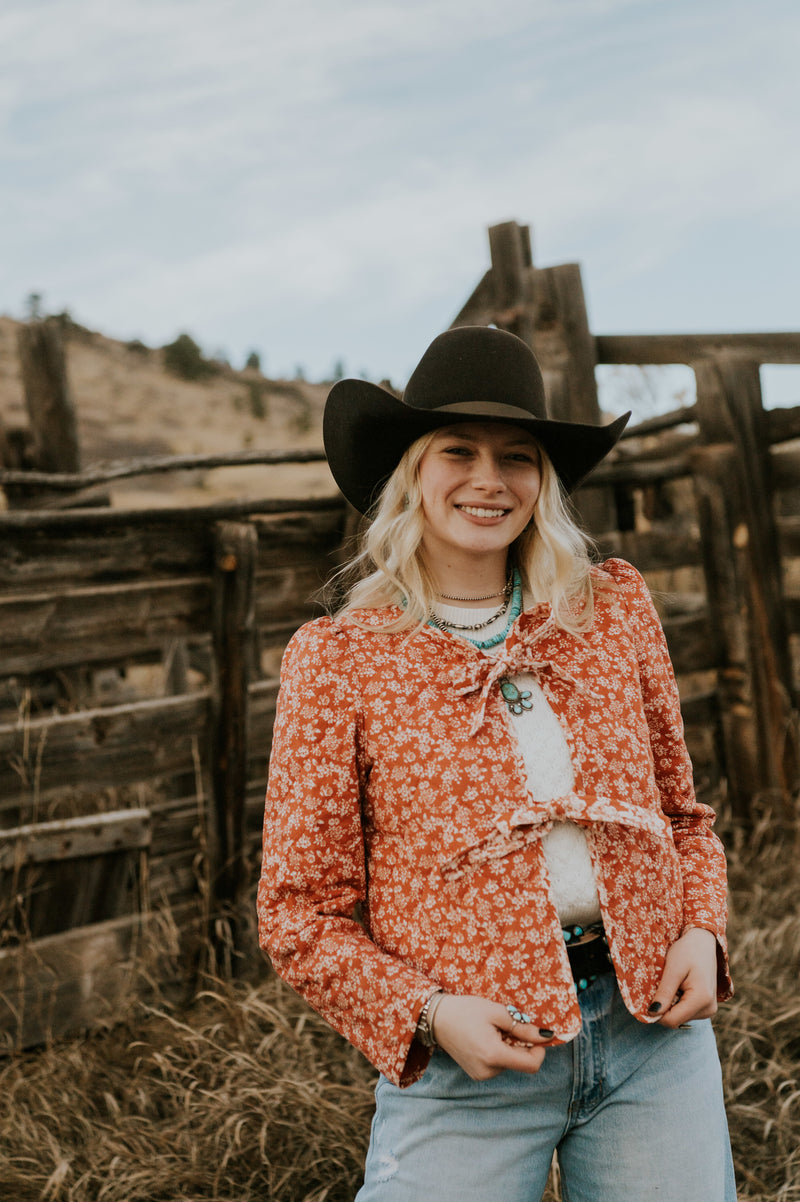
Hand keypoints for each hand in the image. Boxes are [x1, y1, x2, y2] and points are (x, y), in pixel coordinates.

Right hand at [430, 994, 550, 1080]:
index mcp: (494, 1055)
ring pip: (509, 1063)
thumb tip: (546, 1036)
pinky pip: (497, 1065)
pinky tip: (485, 1038)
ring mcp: (481, 1075)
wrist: (436, 1018)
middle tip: (506, 1025)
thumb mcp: (497, 1012)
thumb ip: (523, 1027)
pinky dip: (499, 1052)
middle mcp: (488, 1071)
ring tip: (492, 1030)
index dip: (539, 1050)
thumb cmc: (466, 1010)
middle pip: (520, 1062)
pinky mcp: (476, 1074)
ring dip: (509, 1048)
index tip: (535, 1034)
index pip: (531, 1065)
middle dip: (521, 1044)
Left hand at [649, 928, 717, 1027]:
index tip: (648, 996)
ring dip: (670, 1003)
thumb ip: (664, 992)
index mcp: (702, 999)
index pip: (672, 1020)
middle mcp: (708, 1009)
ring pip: (679, 1016)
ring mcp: (709, 1010)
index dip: (656, 1012)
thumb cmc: (687, 951)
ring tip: (672, 983)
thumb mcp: (673, 969)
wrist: (703, 943)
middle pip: (675, 1020)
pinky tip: (678, 986)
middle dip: (663, 1006)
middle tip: (662, 984)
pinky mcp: (706, 1008)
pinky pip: (685, 1011)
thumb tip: (652, 1013)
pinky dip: (677, 1001)